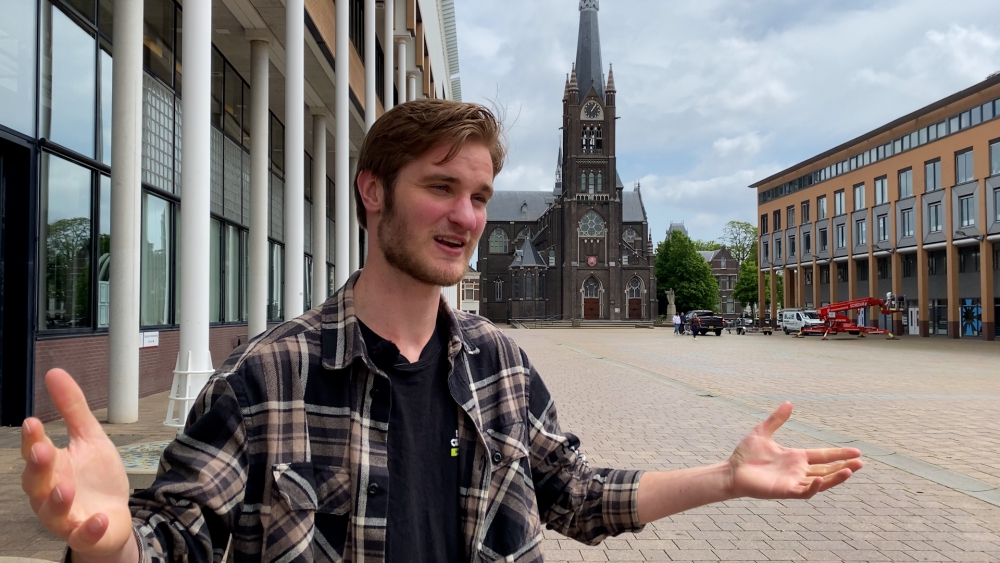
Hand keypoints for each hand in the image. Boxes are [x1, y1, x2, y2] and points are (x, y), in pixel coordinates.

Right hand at [21, 369, 135, 560]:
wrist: (114, 518)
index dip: (32, 439)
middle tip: (43, 450)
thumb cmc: (95, 479)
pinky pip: (82, 536)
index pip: (35, 452)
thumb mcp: (90, 439)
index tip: (33, 422)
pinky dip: (88, 529)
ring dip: (57, 500)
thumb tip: (54, 373)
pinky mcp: (86, 535)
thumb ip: (73, 409)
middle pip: (36, 483)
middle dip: (38, 467)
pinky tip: (98, 519)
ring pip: (52, 513)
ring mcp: (66, 517)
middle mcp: (50, 494)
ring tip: (66, 487)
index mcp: (51, 468)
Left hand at [727, 402, 862, 499]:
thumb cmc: (746, 454)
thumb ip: (776, 419)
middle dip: (844, 467)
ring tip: (850, 471)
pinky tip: (820, 478)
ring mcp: (793, 482)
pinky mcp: (785, 491)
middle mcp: (798, 470)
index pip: (824, 455)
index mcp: (796, 457)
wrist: (731, 470)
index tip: (856, 451)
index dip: (839, 454)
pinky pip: (804, 491)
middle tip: (861, 462)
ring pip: (821, 481)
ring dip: (835, 478)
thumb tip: (789, 403)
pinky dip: (813, 486)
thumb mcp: (762, 432)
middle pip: (827, 469)